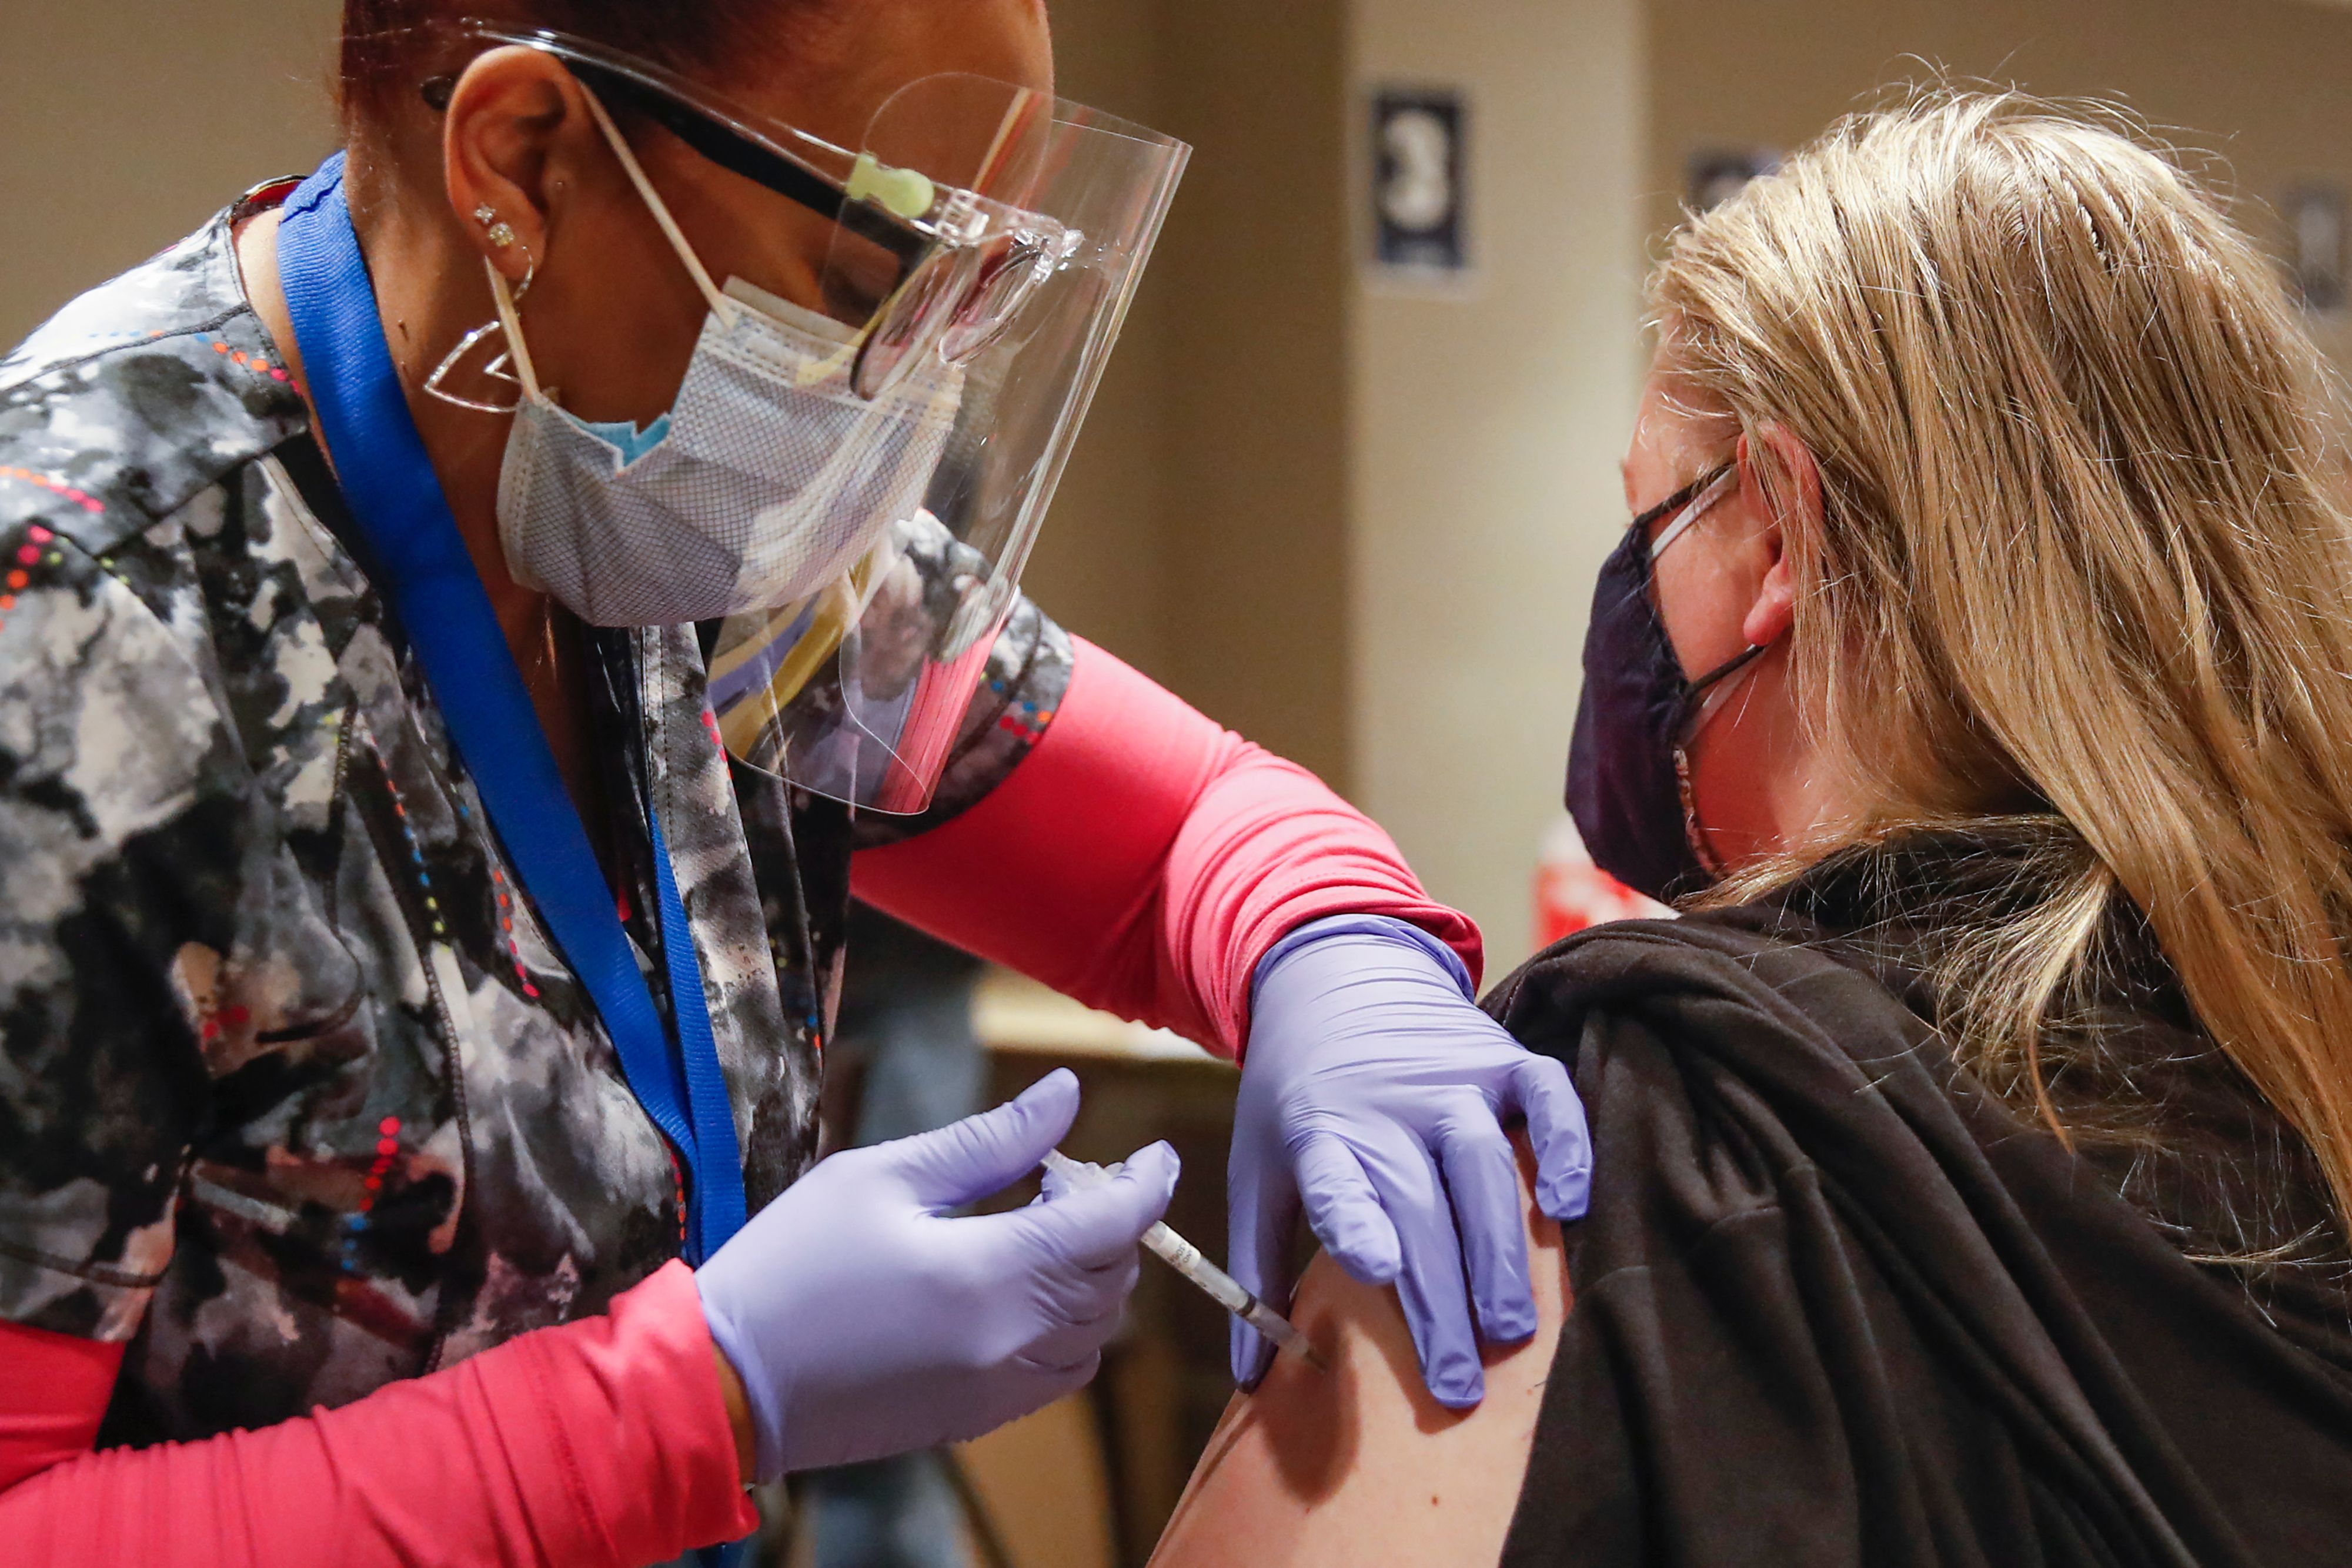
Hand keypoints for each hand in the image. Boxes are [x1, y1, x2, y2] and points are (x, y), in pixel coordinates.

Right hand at [697, 1068, 1176, 1476]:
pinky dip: (1067, 1326)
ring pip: (1095, 1331)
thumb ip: (989, 1140)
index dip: (1146, 1183)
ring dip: (1091, 1275)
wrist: (728, 1379)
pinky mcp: (976, 1418)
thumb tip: (1066, 1096)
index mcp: (991, 1275)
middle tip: (1061, 1174)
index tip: (1156, 1152)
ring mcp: (997, 1389)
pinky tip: (1018, 1285)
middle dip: (1109, 1220)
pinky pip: (1060, 1371)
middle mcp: (1011, 1342)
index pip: (1112, 1226)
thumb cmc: (793, 1264)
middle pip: (1111, 1278)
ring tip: (1037, 1224)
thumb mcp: (883, 1177)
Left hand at [1231, 916, 1589, 1405]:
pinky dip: (1567, 1146)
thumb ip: (1255, 1268)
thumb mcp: (1258, 1169)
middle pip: (1420, 1207)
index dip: (1355, 1221)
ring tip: (1511, 1330)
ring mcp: (1452, 1080)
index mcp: (1318, 1130)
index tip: (1377, 1266)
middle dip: (1441, 1300)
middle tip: (1460, 1385)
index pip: (1335, 1180)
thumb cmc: (1295, 1097)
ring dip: (1501, 1253)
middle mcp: (1388, 1105)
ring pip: (1485, 1167)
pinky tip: (1572, 1206)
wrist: (1336, 978)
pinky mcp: (1502, 1060)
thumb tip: (1252, 1378)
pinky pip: (1547, 1098)